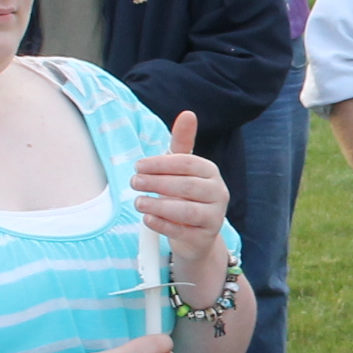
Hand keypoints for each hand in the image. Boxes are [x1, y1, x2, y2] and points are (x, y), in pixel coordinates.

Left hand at [133, 111, 230, 286]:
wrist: (195, 236)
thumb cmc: (185, 196)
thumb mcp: (181, 170)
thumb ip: (182, 143)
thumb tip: (187, 114)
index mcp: (211, 172)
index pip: (186, 163)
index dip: (160, 164)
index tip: (138, 166)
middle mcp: (218, 193)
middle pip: (186, 185)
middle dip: (156, 183)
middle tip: (134, 182)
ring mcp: (214, 217)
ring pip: (186, 210)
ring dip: (158, 204)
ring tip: (138, 202)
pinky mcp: (203, 238)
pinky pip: (182, 230)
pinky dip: (162, 224)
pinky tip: (147, 218)